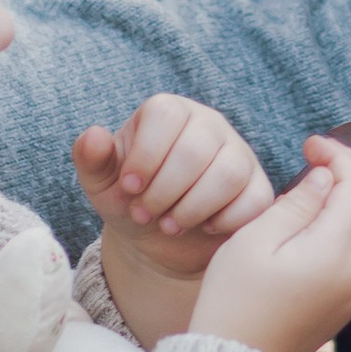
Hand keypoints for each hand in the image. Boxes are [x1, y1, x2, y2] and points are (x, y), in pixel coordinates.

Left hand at [74, 97, 272, 345]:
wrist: (159, 239)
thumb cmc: (130, 200)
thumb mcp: (102, 183)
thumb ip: (92, 159)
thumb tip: (93, 135)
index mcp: (169, 112)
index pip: (165, 116)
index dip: (145, 156)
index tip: (129, 188)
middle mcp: (208, 124)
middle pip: (196, 149)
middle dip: (164, 191)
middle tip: (144, 214)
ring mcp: (239, 153)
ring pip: (227, 174)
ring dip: (192, 208)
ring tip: (169, 224)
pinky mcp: (258, 186)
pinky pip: (253, 200)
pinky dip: (224, 221)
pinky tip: (203, 227)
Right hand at [192, 138, 350, 351]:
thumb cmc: (234, 301)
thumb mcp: (255, 241)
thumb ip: (296, 203)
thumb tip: (326, 177)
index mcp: (336, 253)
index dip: (339, 156)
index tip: (311, 143)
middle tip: (328, 151)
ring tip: (327, 174)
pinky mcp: (347, 302)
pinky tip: (327, 209)